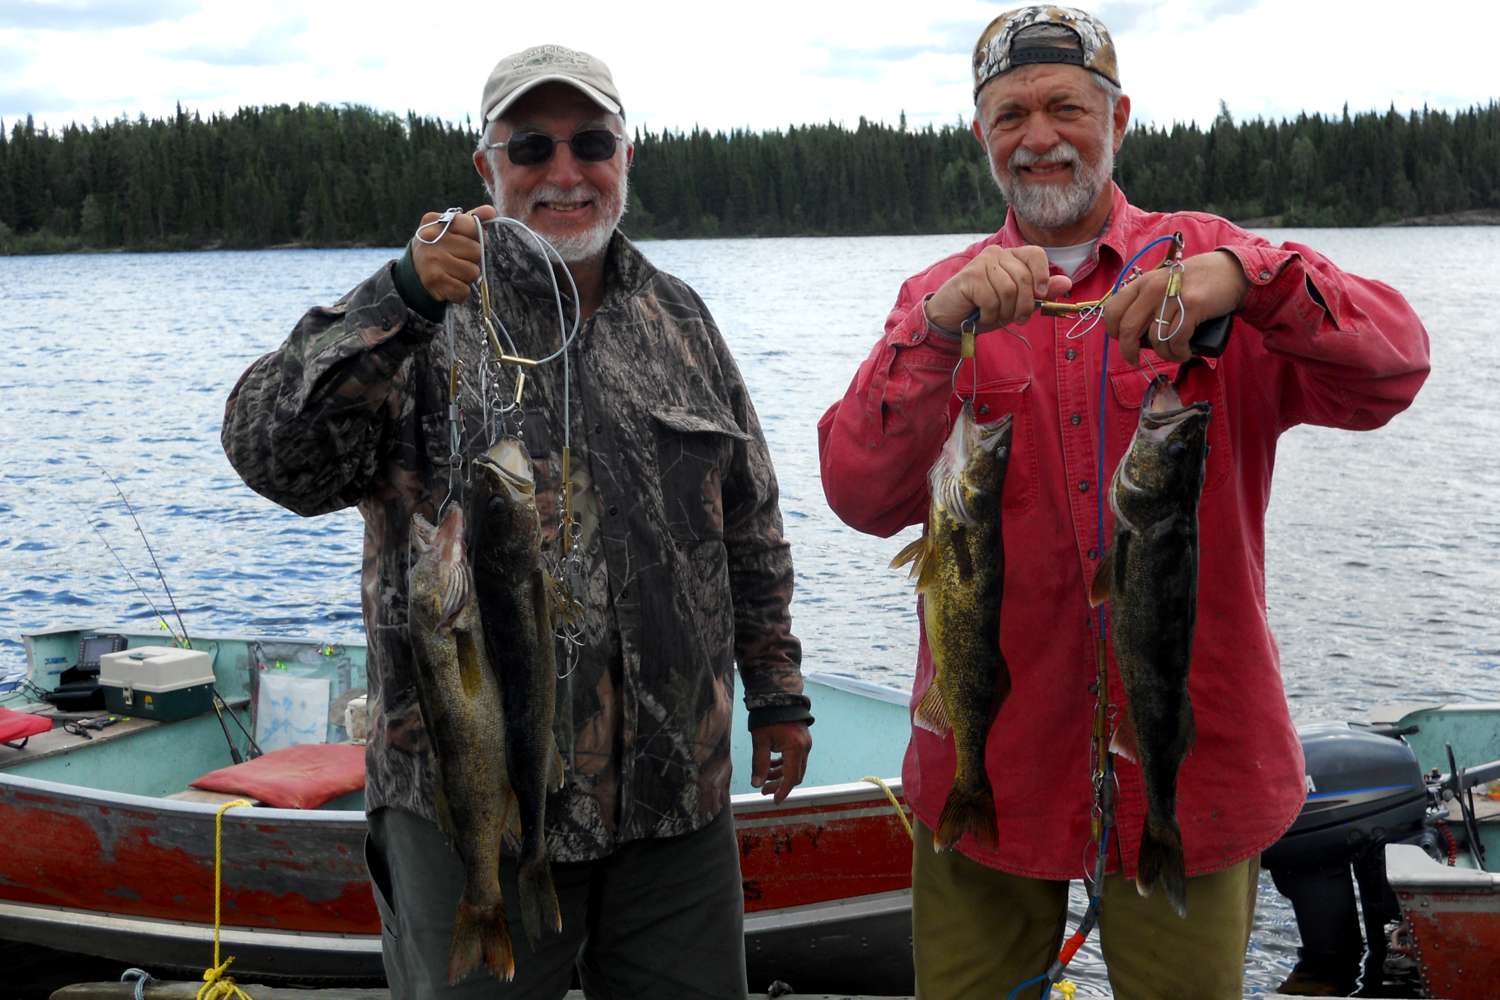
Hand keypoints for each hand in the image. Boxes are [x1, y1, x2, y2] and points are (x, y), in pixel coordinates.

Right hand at [410, 204, 498, 302]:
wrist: (415, 269)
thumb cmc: (440, 246)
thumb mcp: (452, 228)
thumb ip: (472, 219)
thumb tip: (491, 211)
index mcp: (436, 221)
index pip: (472, 226)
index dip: (475, 236)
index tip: (466, 240)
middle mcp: (431, 238)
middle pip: (476, 251)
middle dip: (472, 259)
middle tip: (458, 259)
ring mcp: (432, 259)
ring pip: (473, 272)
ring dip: (468, 276)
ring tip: (454, 272)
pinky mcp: (434, 280)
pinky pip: (464, 290)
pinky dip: (461, 291)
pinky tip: (450, 284)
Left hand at [750, 721, 811, 803]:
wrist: (778, 697)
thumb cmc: (768, 717)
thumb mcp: (761, 741)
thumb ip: (760, 764)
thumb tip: (756, 784)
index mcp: (795, 748)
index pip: (791, 777)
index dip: (782, 791)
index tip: (774, 801)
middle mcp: (804, 748)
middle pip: (795, 775)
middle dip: (780, 785)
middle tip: (764, 790)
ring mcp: (806, 744)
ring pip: (796, 767)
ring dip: (781, 775)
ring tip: (765, 779)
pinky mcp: (803, 740)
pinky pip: (796, 758)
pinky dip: (785, 765)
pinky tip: (772, 766)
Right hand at [925, 245, 1071, 332]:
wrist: (951, 318)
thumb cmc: (985, 309)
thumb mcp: (1018, 303)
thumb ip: (1041, 293)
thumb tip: (1067, 283)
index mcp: (1011, 256)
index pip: (1036, 254)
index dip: (1042, 275)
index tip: (1041, 295)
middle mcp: (997, 254)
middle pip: (1024, 277)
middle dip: (1024, 305)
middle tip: (1018, 318)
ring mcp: (982, 263)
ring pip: (1009, 289)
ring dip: (1006, 311)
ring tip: (996, 316)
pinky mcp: (970, 276)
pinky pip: (992, 298)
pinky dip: (990, 314)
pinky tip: (982, 315)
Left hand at [1102, 250, 1249, 364]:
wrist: (1229, 271)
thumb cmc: (1193, 283)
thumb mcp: (1163, 284)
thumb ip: (1145, 301)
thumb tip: (1130, 333)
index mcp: (1142, 283)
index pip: (1112, 310)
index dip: (1113, 331)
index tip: (1122, 341)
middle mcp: (1153, 288)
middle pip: (1128, 329)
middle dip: (1129, 352)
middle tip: (1135, 360)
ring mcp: (1173, 296)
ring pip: (1155, 338)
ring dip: (1163, 354)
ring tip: (1173, 354)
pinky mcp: (1192, 306)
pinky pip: (1177, 340)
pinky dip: (1179, 353)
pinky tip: (1184, 353)